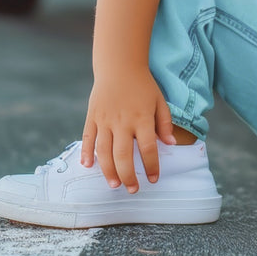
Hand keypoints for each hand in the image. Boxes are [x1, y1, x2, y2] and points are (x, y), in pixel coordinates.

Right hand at [81, 68, 175, 192]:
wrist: (119, 65)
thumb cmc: (143, 85)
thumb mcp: (159, 101)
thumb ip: (165, 123)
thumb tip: (169, 144)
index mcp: (142, 118)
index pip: (147, 148)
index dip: (151, 166)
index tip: (153, 178)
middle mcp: (122, 121)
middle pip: (123, 155)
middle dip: (128, 176)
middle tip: (133, 189)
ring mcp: (105, 120)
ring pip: (104, 151)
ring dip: (108, 171)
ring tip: (114, 185)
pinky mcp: (92, 117)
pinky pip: (88, 138)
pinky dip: (87, 153)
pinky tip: (88, 167)